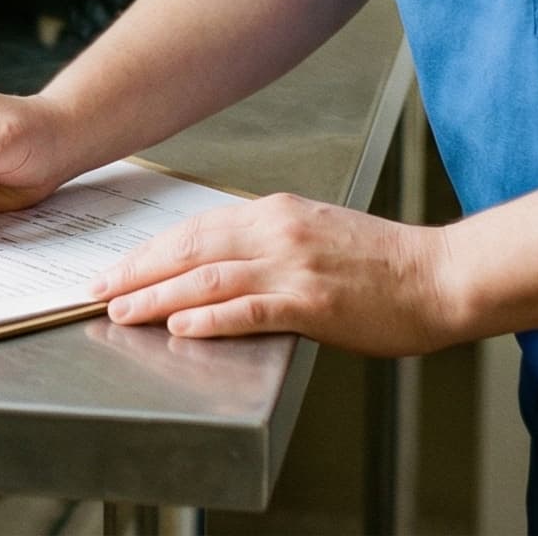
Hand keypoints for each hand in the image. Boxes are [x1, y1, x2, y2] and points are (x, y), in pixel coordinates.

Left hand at [90, 193, 467, 356]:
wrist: (439, 275)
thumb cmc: (382, 263)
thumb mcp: (315, 234)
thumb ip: (267, 244)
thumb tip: (219, 266)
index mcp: (276, 212)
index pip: (195, 228)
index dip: (149, 250)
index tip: (116, 268)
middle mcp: (278, 230)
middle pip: (190, 249)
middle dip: (137, 271)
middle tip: (98, 291)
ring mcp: (295, 265)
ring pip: (208, 278)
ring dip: (158, 296)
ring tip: (122, 311)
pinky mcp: (312, 300)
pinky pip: (249, 308)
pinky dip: (210, 317)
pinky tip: (180, 326)